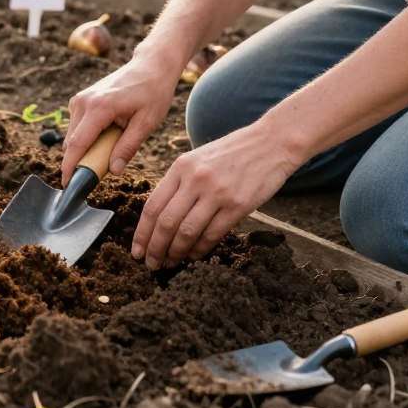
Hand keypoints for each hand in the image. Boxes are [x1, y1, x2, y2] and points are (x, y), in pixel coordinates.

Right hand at [62, 55, 179, 185]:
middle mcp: (83, 102)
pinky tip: (108, 134)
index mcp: (99, 108)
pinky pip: (77, 127)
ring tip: (113, 145)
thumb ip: (128, 147)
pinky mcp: (80, 100)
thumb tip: (113, 170)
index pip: (77, 144)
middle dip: (82, 160)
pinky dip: (87, 137)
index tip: (67, 184)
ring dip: (86, 148)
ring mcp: (79, 99)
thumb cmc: (152, 92)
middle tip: (104, 169)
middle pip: (73, 143)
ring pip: (73, 136)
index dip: (70, 167)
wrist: (150, 66)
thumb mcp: (147, 122)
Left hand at [131, 120, 306, 269]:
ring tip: (170, 263)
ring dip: (175, 252)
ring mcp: (217, 192)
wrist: (272, 142)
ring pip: (187, 232)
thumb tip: (160, 217)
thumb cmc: (232, 153)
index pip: (152, 206)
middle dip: (155, 248)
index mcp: (180, 167)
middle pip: (166, 222)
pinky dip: (200, 249)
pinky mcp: (238, 205)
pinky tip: (194, 255)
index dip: (142, 233)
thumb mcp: (197, 159)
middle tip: (150, 264)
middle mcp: (195, 179)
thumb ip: (179, 183)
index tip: (136, 251)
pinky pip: (212, 234)